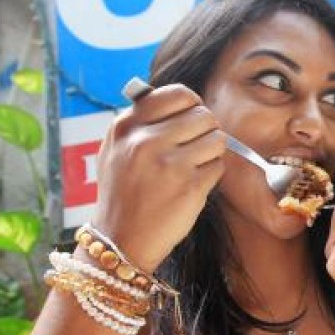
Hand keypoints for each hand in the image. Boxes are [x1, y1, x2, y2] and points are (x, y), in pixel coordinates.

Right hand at [92, 83, 225, 271]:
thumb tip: (182, 100)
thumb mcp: (116, 150)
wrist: (120, 241)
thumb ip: (142, 123)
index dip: (193, 105)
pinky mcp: (190, 187)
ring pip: (217, 139)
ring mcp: (169, 164)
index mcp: (128, 126)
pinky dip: (211, 175)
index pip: (178, 94)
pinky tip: (193, 186)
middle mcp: (147, 141)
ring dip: (212, 153)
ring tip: (194, 166)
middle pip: (204, 115)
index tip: (190, 120)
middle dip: (206, 131)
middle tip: (196, 148)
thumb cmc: (122, 194)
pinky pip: (219, 166)